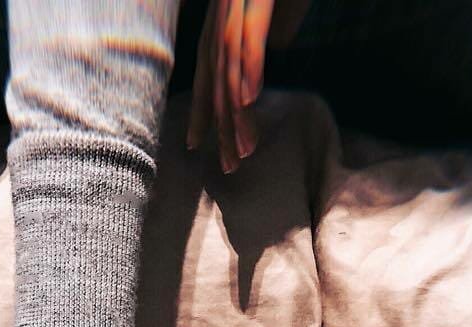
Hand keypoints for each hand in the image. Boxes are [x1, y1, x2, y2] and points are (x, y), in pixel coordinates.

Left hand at [187, 0, 310, 171]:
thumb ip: (277, 22)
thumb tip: (279, 42)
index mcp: (223, 14)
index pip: (207, 70)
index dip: (199, 109)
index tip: (192, 145)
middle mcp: (222, 11)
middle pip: (216, 79)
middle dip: (221, 126)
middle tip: (229, 165)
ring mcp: (235, 3)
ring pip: (230, 67)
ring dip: (236, 112)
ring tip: (244, 149)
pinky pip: (249, 38)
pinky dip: (248, 71)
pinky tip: (249, 102)